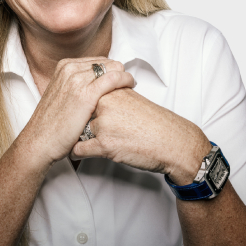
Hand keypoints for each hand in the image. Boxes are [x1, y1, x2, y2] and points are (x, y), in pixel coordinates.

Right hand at [18, 57, 134, 168]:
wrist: (40, 141)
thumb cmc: (52, 124)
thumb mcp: (60, 94)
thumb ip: (74, 84)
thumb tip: (93, 82)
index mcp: (63, 66)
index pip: (96, 60)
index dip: (110, 69)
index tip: (118, 78)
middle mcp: (69, 69)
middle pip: (106, 62)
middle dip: (118, 72)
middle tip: (125, 84)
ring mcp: (77, 79)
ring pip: (112, 67)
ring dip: (124, 76)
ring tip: (129, 86)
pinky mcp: (87, 93)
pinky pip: (114, 78)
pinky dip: (126, 80)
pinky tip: (130, 85)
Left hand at [70, 89, 211, 183]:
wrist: (172, 142)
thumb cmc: (155, 123)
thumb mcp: (131, 99)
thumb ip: (111, 95)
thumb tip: (94, 95)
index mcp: (110, 91)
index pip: (83, 95)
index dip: (79, 107)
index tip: (73, 114)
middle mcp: (105, 104)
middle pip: (78, 113)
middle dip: (76, 122)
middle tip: (73, 129)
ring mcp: (104, 124)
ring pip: (76, 131)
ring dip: (76, 138)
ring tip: (77, 143)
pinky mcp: (105, 145)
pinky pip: (78, 150)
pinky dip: (76, 154)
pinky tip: (79, 154)